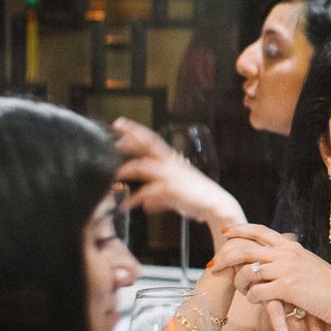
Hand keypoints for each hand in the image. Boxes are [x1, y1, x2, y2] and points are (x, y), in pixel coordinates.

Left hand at [113, 118, 245, 232]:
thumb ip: (158, 198)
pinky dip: (134, 199)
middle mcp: (171, 163)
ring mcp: (171, 174)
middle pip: (149, 143)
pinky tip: (126, 206)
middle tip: (115, 132)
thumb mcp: (175, 197)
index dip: (136, 131)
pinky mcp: (170, 188)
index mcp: (173, 161)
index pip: (152, 140)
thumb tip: (145, 204)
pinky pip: (146, 191)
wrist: (215, 206)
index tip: (121, 124)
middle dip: (131, 136)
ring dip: (127, 169)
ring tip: (115, 176)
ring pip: (143, 165)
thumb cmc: (198, 200)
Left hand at [213, 225, 330, 330]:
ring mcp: (286, 270)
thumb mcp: (310, 265)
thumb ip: (292, 259)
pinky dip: (251, 298)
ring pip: (247, 271)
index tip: (226, 232)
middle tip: (214, 266)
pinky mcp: (286, 288)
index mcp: (292, 246)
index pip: (260, 230)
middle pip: (244, 248)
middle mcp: (287, 254)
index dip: (240, 230)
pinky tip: (257, 302)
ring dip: (240, 283)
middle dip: (225, 256)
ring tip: (243, 292)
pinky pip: (255, 292)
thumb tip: (277, 259)